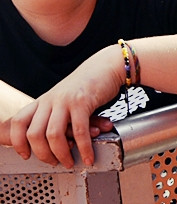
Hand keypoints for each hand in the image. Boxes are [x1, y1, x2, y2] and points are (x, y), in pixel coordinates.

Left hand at [10, 46, 122, 166]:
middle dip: (43, 154)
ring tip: (70, 162)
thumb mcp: (64, 98)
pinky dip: (84, 147)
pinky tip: (88, 155)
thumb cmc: (89, 85)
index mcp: (43, 100)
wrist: (107, 66)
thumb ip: (56, 116)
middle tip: (54, 162)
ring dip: (62, 154)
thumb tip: (54, 143)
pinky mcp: (82, 102)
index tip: (26, 154)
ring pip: (53, 135)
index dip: (18, 141)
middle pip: (34, 134)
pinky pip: (79, 131)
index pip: (19, 122)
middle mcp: (50, 100)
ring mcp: (65, 100)